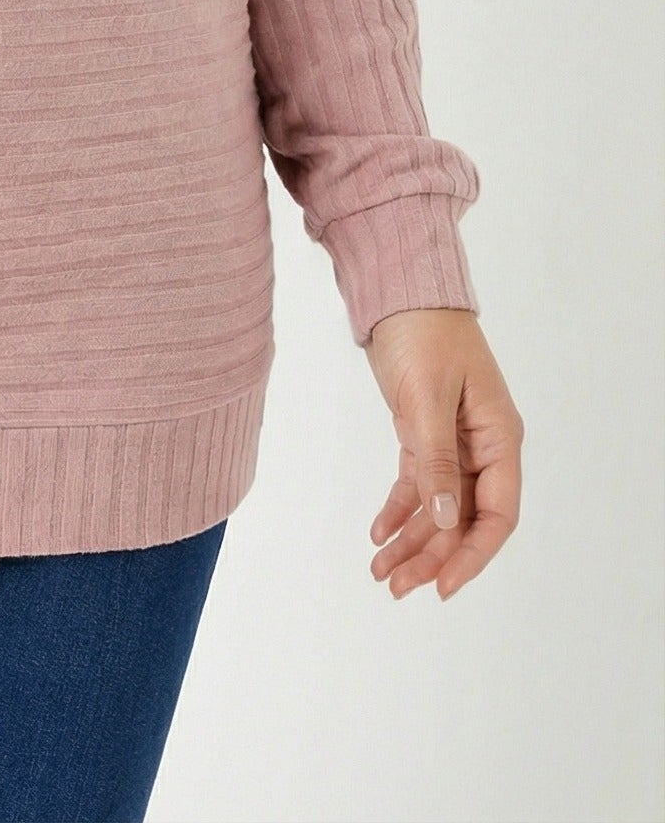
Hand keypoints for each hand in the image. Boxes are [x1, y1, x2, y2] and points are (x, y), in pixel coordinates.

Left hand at [362, 306, 522, 600]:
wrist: (399, 289)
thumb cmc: (423, 332)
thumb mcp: (427, 397)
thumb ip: (436, 460)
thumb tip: (444, 519)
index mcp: (498, 438)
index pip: (498, 514)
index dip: (473, 555)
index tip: (444, 586)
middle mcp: (482, 446)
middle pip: (463, 518)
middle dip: (433, 556)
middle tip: (397, 586)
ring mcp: (453, 442)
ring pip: (438, 507)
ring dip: (413, 541)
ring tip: (381, 571)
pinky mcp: (424, 433)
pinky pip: (417, 483)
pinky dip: (399, 509)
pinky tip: (379, 533)